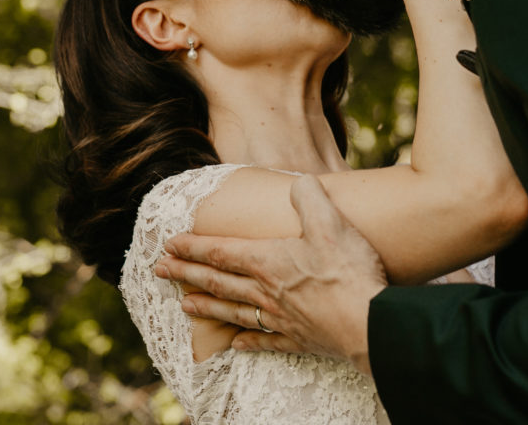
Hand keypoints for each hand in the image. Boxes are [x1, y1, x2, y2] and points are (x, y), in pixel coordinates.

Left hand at [155, 176, 387, 373]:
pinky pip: (263, 341)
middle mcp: (266, 291)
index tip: (170, 245)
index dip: (194, 246)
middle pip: (218, 281)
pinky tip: (235, 345)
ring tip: (183, 305)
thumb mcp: (330, 223)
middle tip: (159, 272)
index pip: (221, 251)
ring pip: (232, 311)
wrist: (368, 323)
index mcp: (269, 261)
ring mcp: (279, 319)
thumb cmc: (348, 272)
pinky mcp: (297, 340)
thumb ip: (309, 198)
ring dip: (206, 307)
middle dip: (186, 274)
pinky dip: (246, 342)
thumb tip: (299, 182)